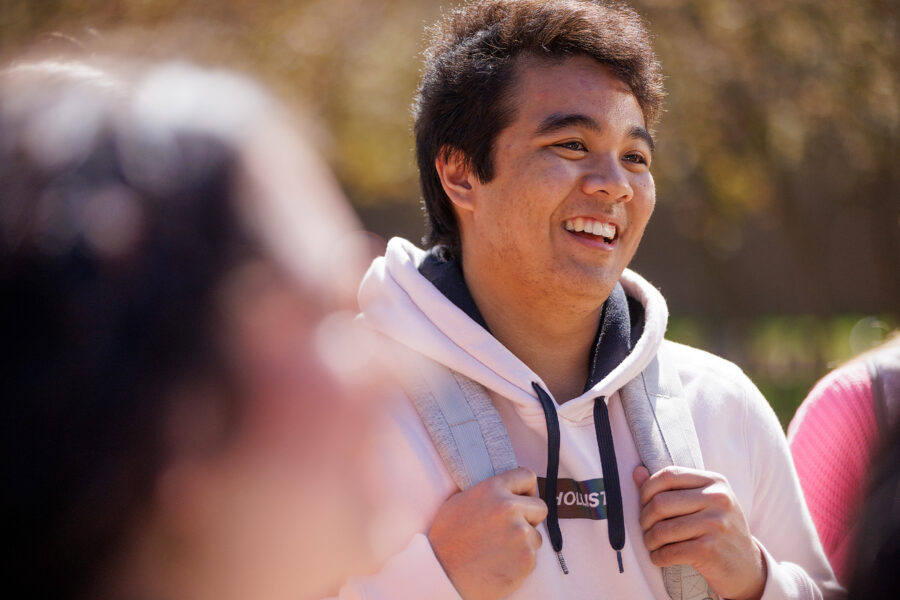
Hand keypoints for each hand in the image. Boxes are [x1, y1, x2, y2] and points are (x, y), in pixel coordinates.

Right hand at [428, 467, 547, 599]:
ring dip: (524, 542)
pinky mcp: (526, 558)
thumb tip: (503, 489)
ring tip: (500, 550)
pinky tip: (501, 563)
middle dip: (530, 517)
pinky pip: (532, 556)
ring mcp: (520, 534)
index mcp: (492, 489)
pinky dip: (520, 560)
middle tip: (512, 528)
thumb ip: (487, 492)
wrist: (443, 575)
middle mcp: (509, 508)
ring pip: (536, 535)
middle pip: (540, 507)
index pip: (527, 477)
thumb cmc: (447, 539)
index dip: (526, 490)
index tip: (522, 500)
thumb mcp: (459, 501)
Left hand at [633, 466, 766, 599]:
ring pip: (662, 530)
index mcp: (714, 481)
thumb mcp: (702, 503)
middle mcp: (718, 499)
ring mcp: (716, 524)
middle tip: (646, 529)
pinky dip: (658, 557)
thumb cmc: (718, 530)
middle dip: (644, 519)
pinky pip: (670, 552)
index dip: (647, 490)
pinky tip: (660, 557)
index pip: (668, 475)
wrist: (748, 567)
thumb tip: (637, 472)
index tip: (644, 504)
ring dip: (650, 540)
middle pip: (660, 503)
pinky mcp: (710, 550)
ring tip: (652, 544)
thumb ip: (671, 487)